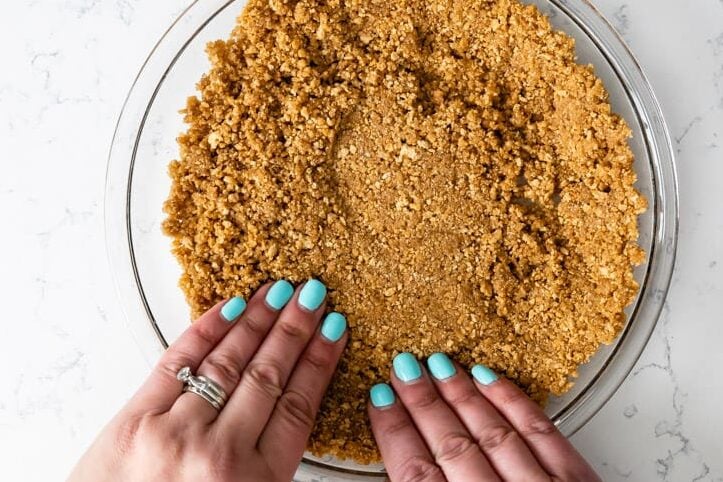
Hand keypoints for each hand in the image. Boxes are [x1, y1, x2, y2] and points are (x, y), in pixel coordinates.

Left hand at [69, 279, 347, 481]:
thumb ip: (270, 468)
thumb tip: (293, 410)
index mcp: (257, 481)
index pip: (299, 404)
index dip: (319, 362)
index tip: (333, 331)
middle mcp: (221, 452)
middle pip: (269, 374)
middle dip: (295, 329)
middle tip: (313, 295)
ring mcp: (176, 431)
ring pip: (229, 361)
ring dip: (258, 320)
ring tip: (279, 292)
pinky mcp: (137, 418)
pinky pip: (179, 361)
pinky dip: (206, 329)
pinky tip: (229, 308)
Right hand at [368, 353, 600, 481]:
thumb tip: (394, 475)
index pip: (415, 475)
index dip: (394, 431)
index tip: (379, 399)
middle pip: (449, 445)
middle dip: (421, 402)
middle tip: (404, 367)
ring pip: (491, 432)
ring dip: (461, 395)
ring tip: (438, 366)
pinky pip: (541, 431)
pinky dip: (513, 401)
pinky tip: (491, 379)